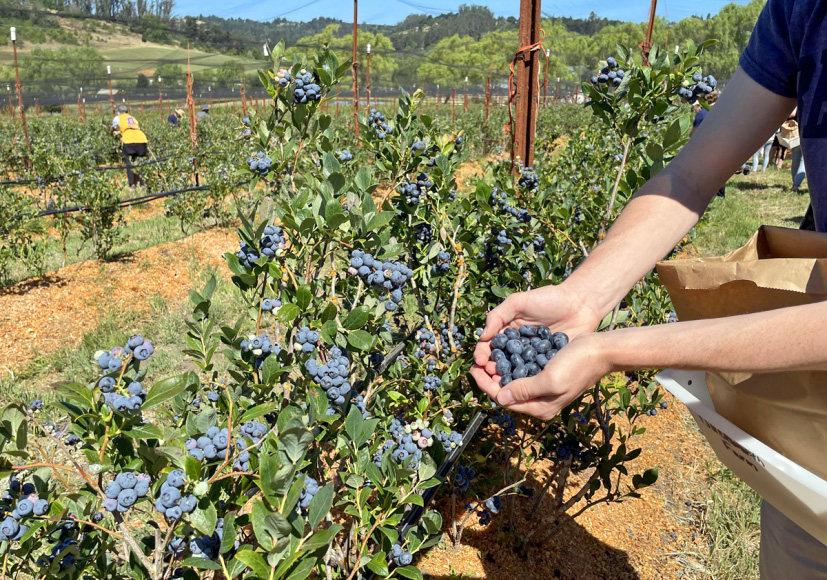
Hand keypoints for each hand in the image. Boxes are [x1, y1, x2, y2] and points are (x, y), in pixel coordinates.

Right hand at [471, 284, 600, 395]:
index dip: (482, 354)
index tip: (480, 361)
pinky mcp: (548, 364)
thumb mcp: (519, 301)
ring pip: (515, 372)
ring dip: (507, 380)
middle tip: (490, 376)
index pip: (489, 347)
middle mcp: (517, 347)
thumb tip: (483, 336)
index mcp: (507, 332)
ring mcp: (533, 357)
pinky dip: (528, 381)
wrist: (581, 303)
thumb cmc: (549, 298)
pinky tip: (524, 386)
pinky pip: (535, 375)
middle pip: (499, 363)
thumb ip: (498, 315)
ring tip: (503, 383)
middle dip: (492, 371)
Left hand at [472, 333, 611, 419]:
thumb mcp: (549, 379)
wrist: (601, 350)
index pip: (504, 400)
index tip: (473, 369)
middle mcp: (541, 402)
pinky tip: (505, 353)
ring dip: (500, 371)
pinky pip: (524, 373)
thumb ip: (524, 390)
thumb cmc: (578, 364)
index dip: (486, 385)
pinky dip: (512, 364)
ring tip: (487, 356)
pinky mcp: (548, 375)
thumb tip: (500, 398)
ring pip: (514, 383)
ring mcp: (545, 389)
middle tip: (476, 361)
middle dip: (490, 378)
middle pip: (507, 393)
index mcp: (540, 408)